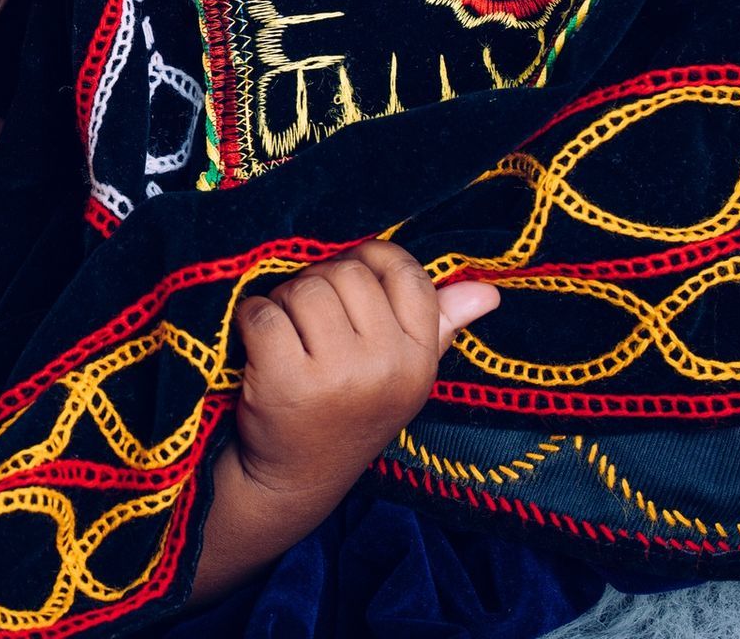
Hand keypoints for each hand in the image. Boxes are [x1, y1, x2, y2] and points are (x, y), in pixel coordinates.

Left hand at [231, 239, 497, 501]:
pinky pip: (263, 312)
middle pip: (347, 273)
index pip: (406, 273)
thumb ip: (441, 327)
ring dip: (284, 301)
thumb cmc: (349, 413)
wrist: (296, 479)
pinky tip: (258, 346)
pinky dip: (251, 318)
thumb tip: (488, 293)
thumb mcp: (402, 377)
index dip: (371, 259)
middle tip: (310, 323)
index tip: (347, 281)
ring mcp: (338, 374)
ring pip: (304, 288)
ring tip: (288, 336)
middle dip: (320, 284)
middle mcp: (387, 366)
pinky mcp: (286, 380)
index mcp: (420, 360)